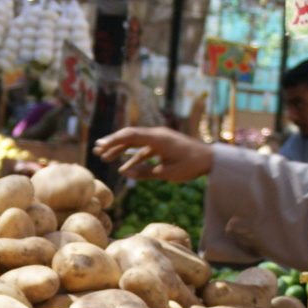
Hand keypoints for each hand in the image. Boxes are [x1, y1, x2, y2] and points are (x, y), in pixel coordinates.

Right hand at [92, 127, 213, 181]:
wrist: (210, 159)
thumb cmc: (190, 166)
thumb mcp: (166, 173)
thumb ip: (145, 172)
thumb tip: (125, 173)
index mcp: (157, 138)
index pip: (130, 136)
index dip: (113, 141)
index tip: (100, 147)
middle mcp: (157, 134)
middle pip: (130, 136)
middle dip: (113, 143)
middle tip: (96, 150)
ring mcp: (160, 138)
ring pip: (136, 142)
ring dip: (121, 150)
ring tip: (106, 158)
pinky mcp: (164, 144)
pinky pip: (145, 148)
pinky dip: (134, 156)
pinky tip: (125, 167)